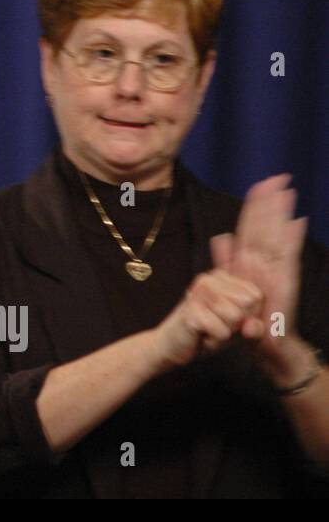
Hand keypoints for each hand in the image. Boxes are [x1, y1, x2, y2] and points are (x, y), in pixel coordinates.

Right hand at [153, 269, 264, 369]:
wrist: (171, 345)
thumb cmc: (206, 333)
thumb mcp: (238, 329)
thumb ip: (255, 327)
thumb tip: (252, 326)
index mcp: (221, 278)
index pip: (256, 296)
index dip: (249, 315)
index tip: (229, 319)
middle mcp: (209, 279)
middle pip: (248, 305)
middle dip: (238, 324)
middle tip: (216, 325)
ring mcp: (198, 293)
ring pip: (236, 318)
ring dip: (226, 333)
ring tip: (209, 330)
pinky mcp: (191, 311)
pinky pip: (223, 332)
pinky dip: (215, 341)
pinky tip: (200, 335)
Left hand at [209, 174, 307, 372]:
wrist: (264, 344)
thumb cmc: (246, 316)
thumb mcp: (229, 286)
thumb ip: (226, 261)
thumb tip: (221, 236)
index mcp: (250, 261)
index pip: (252, 228)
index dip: (256, 206)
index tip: (260, 183)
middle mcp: (264, 263)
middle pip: (267, 226)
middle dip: (271, 202)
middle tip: (278, 177)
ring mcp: (276, 271)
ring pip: (277, 235)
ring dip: (281, 213)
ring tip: (286, 190)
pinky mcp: (285, 283)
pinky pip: (288, 257)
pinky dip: (293, 239)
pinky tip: (299, 221)